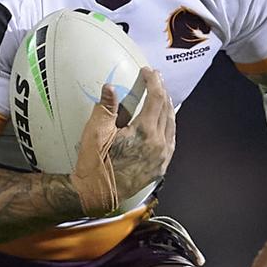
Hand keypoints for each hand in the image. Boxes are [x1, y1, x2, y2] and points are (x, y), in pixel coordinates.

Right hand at [71, 68, 174, 215]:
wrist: (97, 195)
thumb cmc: (95, 164)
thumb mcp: (96, 132)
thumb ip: (106, 107)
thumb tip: (109, 87)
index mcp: (146, 132)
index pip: (156, 99)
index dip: (153, 82)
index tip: (148, 71)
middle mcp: (160, 144)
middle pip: (167, 110)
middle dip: (162, 91)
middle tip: (155, 78)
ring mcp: (163, 157)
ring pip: (172, 125)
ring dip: (167, 108)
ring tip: (160, 95)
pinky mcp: (160, 168)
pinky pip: (170, 140)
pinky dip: (168, 126)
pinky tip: (163, 122)